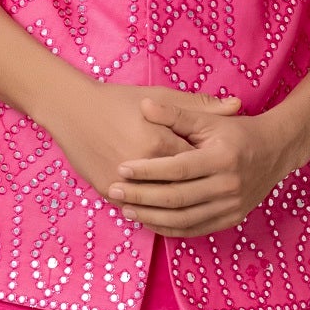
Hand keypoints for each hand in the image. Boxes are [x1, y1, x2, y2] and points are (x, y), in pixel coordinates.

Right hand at [40, 78, 245, 208]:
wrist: (71, 110)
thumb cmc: (117, 100)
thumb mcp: (159, 96)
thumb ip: (198, 106)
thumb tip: (237, 106)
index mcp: (160, 142)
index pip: (196, 164)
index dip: (211, 168)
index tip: (224, 170)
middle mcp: (143, 166)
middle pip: (181, 187)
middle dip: (199, 191)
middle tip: (215, 192)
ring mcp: (123, 183)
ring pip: (158, 204)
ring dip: (177, 208)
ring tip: (196, 207)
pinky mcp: (107, 191)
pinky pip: (136, 209)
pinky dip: (152, 213)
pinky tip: (167, 214)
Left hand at [103, 90, 299, 235]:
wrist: (275, 151)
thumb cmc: (236, 132)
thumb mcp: (208, 120)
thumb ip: (176, 114)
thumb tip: (145, 106)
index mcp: (222, 158)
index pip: (177, 168)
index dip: (148, 170)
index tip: (122, 167)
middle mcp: (229, 185)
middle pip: (177, 197)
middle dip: (142, 196)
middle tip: (115, 190)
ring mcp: (231, 206)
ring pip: (184, 219)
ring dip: (151, 217)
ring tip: (126, 209)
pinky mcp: (231, 218)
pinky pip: (195, 230)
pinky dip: (170, 228)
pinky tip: (149, 221)